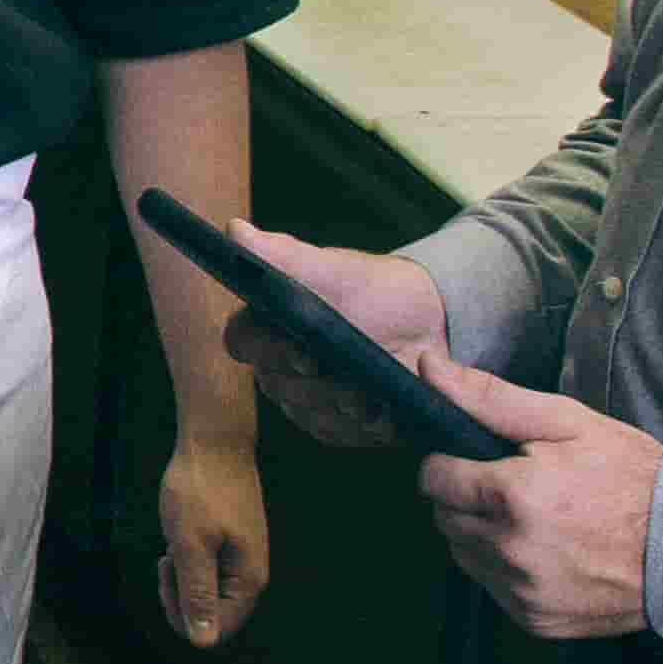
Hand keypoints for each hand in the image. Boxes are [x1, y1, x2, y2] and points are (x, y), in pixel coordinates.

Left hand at [155, 432, 270, 649]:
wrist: (214, 441)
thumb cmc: (200, 491)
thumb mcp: (190, 544)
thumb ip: (197, 594)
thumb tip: (203, 642)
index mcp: (248, 581)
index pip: (216, 629)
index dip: (184, 615)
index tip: (167, 576)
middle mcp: (251, 574)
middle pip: (212, 614)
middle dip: (181, 595)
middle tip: (167, 560)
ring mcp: (243, 558)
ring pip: (206, 590)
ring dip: (182, 576)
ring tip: (174, 543)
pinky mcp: (232, 543)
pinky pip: (207, 569)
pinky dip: (188, 559)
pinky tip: (180, 535)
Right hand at [214, 223, 446, 451]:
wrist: (428, 322)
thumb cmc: (372, 288)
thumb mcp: (332, 270)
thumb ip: (282, 256)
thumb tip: (234, 230)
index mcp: (267, 324)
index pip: (242, 342)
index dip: (266, 349)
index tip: (301, 349)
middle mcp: (277, 366)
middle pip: (278, 386)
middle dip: (315, 385)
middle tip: (349, 379)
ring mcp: (305, 399)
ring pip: (309, 413)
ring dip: (343, 406)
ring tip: (374, 397)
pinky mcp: (335, 425)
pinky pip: (338, 433)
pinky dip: (362, 426)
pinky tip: (385, 414)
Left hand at [410, 351, 662, 640]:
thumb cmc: (631, 477)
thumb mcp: (567, 422)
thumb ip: (490, 398)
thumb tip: (430, 368)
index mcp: (512, 497)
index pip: (433, 478)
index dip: (450, 464)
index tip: (475, 461)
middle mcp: (510, 550)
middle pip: (444, 519)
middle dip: (465, 499)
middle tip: (510, 488)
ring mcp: (522, 591)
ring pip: (464, 555)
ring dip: (481, 535)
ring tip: (530, 519)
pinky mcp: (535, 620)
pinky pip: (493, 588)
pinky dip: (505, 569)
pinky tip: (544, 550)